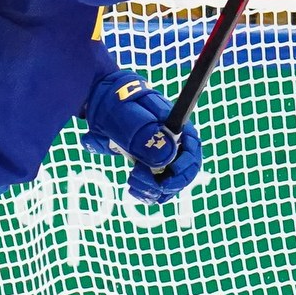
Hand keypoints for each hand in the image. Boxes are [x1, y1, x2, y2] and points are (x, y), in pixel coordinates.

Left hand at [83, 70, 201, 203]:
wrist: (102, 101)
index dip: (184, 170)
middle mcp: (175, 141)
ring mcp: (164, 154)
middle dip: (168, 184)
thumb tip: (167, 156)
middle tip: (143, 182)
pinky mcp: (152, 164)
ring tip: (132, 181)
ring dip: (154, 190)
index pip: (193, 151)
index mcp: (175, 125)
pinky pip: (158, 186)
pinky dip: (147, 192)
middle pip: (186, 171)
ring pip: (172, 182)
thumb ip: (144, 134)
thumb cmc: (115, 103)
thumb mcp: (125, 115)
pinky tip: (134, 187)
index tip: (165, 180)